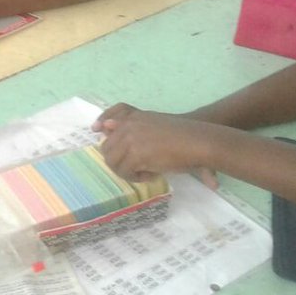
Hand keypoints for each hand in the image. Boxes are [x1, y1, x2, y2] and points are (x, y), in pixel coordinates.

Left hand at [98, 108, 221, 186]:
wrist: (196, 141)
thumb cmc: (180, 135)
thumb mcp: (152, 125)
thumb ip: (129, 126)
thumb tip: (102, 127)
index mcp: (132, 117)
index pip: (105, 123)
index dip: (103, 133)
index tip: (99, 137)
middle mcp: (128, 126)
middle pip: (106, 148)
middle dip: (117, 161)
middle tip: (135, 169)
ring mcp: (130, 139)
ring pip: (113, 162)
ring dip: (126, 171)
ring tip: (144, 173)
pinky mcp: (136, 155)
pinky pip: (125, 171)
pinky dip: (136, 177)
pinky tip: (151, 175)